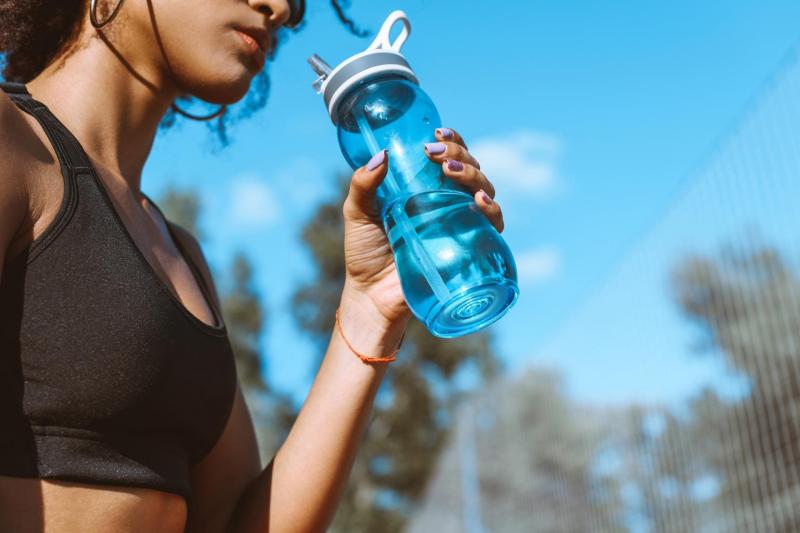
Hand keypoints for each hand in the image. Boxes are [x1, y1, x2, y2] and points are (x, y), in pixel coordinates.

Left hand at [340, 126, 503, 328]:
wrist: (372, 296)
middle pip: (469, 168)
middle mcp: (448, 203)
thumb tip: (382, 155)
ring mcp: (461, 225)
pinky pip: (492, 225)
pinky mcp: (470, 249)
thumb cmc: (365, 254)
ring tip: (451, 173)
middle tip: (435, 154)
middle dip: (459, 153)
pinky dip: (492, 209)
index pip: (447, 156)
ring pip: (484, 189)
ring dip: (474, 175)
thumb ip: (363, 184)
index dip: (451, 140)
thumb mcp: (357, 213)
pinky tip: (480, 201)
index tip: (436, 133)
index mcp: (425, 188)